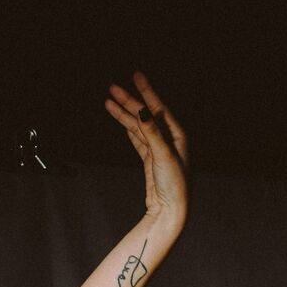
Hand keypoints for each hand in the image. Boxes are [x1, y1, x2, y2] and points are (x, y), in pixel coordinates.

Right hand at [105, 71, 189, 226]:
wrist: (170, 211)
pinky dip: (130, 131)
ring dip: (124, 115)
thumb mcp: (163, 155)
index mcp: (177, 135)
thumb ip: (151, 131)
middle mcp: (169, 140)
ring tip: (108, 102)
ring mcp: (158, 150)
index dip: (146, 91)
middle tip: (112, 88)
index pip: (159, 108)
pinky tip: (122, 121)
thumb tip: (141, 110)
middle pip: (145, 116)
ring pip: (138, 127)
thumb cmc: (174, 185)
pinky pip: (138, 141)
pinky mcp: (150, 161)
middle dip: (129, 101)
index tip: (135, 75)